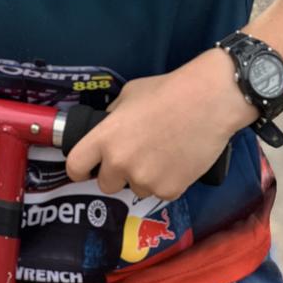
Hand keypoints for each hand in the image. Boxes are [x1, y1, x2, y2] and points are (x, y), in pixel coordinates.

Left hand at [65, 50, 256, 200]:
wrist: (208, 102)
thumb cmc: (166, 91)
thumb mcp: (129, 95)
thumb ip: (113, 118)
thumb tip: (107, 129)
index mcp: (105, 138)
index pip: (75, 167)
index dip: (79, 169)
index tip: (86, 168)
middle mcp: (120, 164)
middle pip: (105, 184)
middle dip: (115, 173)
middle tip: (134, 155)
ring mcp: (145, 180)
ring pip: (135, 188)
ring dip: (143, 177)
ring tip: (162, 152)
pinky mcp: (170, 191)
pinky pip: (160, 191)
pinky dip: (166, 180)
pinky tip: (177, 159)